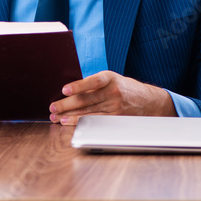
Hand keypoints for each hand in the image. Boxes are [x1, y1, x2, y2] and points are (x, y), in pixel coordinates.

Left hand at [49, 71, 175, 125]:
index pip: (93, 81)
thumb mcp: (112, 79)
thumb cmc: (124, 88)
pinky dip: (79, 122)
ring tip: (55, 116)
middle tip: (52, 107)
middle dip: (66, 104)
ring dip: (69, 115)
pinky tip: (68, 122)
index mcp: (110, 78)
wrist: (148, 101)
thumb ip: (94, 83)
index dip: (79, 85)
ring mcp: (115, 108)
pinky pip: (94, 121)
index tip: (65, 89)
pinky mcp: (115, 120)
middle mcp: (113, 92)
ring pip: (88, 112)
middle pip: (86, 99)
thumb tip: (69, 91)